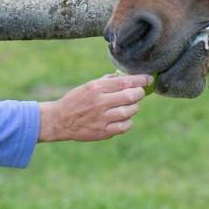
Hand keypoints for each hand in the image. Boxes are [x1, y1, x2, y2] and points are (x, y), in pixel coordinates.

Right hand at [37, 73, 151, 142]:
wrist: (60, 120)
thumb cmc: (76, 100)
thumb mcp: (88, 86)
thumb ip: (107, 81)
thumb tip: (125, 76)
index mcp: (96, 88)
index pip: (124, 81)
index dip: (140, 80)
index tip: (148, 79)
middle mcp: (100, 102)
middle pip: (130, 96)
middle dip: (139, 93)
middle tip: (139, 93)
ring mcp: (102, 118)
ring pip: (129, 111)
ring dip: (134, 107)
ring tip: (130, 105)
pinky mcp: (103, 132)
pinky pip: (124, 126)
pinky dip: (128, 121)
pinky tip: (124, 118)